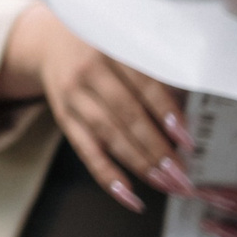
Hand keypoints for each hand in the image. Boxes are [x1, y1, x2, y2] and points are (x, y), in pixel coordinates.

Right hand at [0, 3, 191, 210]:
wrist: (48, 41)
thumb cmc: (101, 45)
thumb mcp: (126, 45)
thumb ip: (154, 73)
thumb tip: (187, 118)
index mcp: (111, 49)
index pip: (144, 86)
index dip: (167, 114)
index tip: (188, 141)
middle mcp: (88, 72)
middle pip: (126, 115)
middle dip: (157, 150)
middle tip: (183, 176)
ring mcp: (72, 96)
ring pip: (108, 136)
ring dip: (140, 164)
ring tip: (167, 185)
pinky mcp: (63, 117)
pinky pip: (86, 151)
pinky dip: (107, 175)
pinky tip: (129, 195)